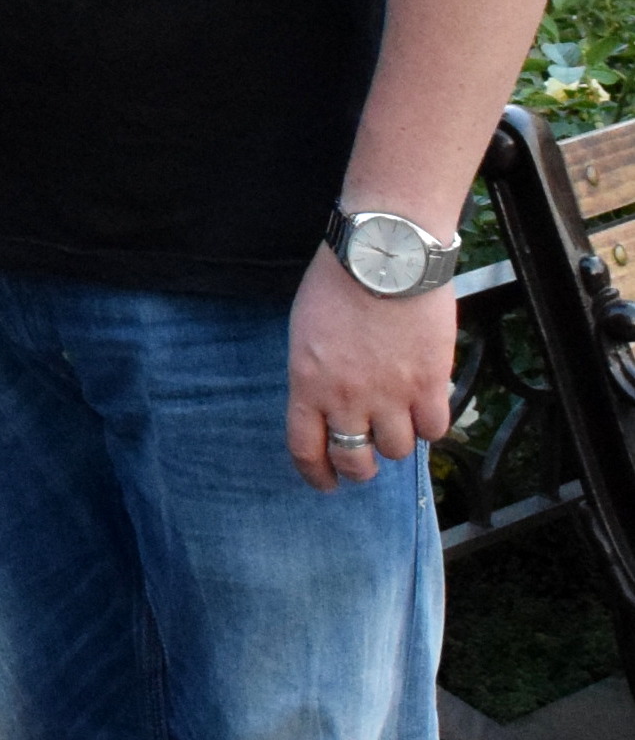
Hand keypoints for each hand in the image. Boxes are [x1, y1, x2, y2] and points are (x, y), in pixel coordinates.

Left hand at [285, 243, 457, 492]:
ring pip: (397, 450)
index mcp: (306, 383)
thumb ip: (317, 373)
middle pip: (355, 460)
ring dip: (396, 441)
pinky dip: (430, 425)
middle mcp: (346, 398)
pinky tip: (425, 408)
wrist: (383, 256)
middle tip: (366, 461)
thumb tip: (330, 403)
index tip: (326, 482)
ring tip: (397, 420)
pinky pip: (435, 430)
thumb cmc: (337, 283)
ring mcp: (390, 394)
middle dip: (359, 468)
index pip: (305, 449)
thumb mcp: (306, 332)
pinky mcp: (429, 385)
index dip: (317, 474)